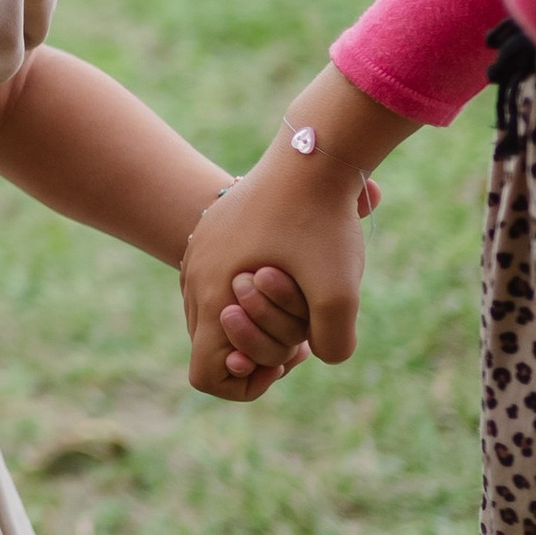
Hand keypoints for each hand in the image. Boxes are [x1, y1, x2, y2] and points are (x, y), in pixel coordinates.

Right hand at [181, 156, 371, 398]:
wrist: (310, 152)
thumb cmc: (321, 221)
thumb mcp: (340, 292)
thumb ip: (334, 344)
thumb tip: (318, 355)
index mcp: (214, 299)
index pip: (206, 376)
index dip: (246, 382)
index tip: (286, 358)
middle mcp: (195, 281)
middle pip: (215, 345)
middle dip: (262, 346)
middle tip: (305, 330)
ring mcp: (199, 255)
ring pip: (218, 313)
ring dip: (258, 318)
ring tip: (301, 297)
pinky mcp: (212, 235)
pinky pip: (221, 282)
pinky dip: (252, 290)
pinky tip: (291, 270)